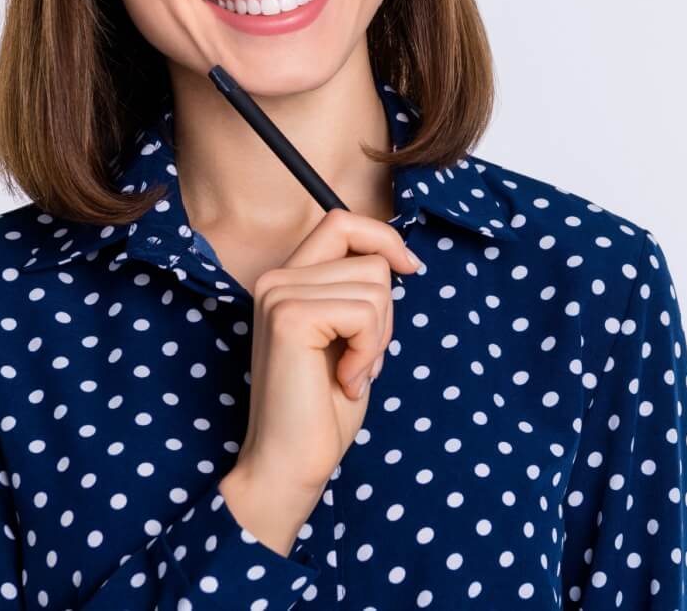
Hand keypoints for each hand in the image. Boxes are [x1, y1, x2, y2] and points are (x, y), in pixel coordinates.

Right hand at [233, 208, 421, 496]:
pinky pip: (365, 312)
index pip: (341, 221)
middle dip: (385, 311)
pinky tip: (346, 382)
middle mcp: (276, 278)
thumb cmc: (323, 409)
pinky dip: (370, 351)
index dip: (383, 239)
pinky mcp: (289, 317)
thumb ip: (357, 294)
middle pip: (369, 258)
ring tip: (351, 374)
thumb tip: (398, 258)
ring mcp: (279, 294)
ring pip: (374, 285)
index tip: (410, 269)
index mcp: (287, 281)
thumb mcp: (349, 338)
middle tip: (363, 359)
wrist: (290, 464)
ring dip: (379, 338)